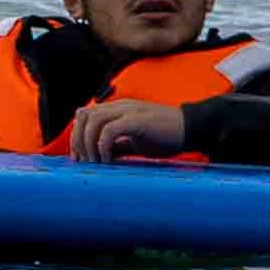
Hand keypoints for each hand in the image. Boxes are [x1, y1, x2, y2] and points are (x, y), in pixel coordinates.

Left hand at [62, 98, 189, 162]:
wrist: (192, 129)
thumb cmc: (165, 137)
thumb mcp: (134, 142)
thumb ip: (116, 145)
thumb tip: (96, 157)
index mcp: (117, 110)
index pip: (85, 115)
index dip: (77, 136)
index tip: (79, 158)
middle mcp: (120, 107)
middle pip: (83, 115)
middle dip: (78, 139)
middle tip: (84, 161)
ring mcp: (128, 111)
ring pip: (93, 119)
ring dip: (89, 142)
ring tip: (96, 162)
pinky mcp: (137, 120)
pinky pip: (110, 130)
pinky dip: (103, 146)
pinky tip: (109, 160)